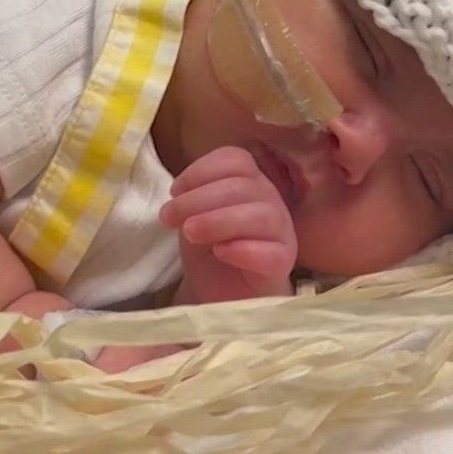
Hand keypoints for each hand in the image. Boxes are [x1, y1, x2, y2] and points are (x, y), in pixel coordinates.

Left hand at [160, 146, 297, 304]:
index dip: (200, 171)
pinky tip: (221, 252)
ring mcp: (282, 233)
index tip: (174, 192)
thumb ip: (190, 201)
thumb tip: (177, 196)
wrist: (225, 294)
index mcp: (250, 182)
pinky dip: (244, 250)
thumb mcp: (194, 217)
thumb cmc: (211, 248)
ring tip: (189, 233)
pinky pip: (272, 253)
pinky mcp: (283, 264)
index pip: (235, 159)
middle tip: (170, 218)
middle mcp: (271, 201)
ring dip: (218, 221)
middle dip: (197, 199)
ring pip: (261, 216)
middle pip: (242, 186)